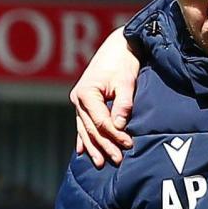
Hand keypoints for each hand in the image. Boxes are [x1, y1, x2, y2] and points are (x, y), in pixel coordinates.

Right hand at [71, 28, 139, 167]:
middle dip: (105, 145)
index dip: (114, 135)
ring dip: (94, 146)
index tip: (129, 144)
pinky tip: (82, 151)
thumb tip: (120, 126)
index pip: (100, 122)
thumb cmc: (124, 61)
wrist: (119, 45)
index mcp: (86, 93)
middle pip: (91, 129)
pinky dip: (83, 138)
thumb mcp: (126, 81)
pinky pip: (82, 124)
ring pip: (85, 129)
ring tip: (101, 163)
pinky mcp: (84, 102)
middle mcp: (78, 99)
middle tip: (118, 160)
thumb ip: (123, 104)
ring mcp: (79, 101)